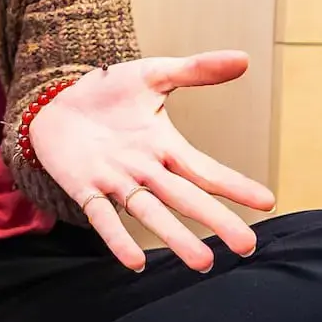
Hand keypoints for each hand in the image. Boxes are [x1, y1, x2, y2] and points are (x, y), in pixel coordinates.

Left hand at [28, 52, 276, 272]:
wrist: (54, 97)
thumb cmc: (107, 91)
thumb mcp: (154, 74)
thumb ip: (196, 70)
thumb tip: (244, 59)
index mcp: (165, 146)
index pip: (206, 170)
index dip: (235, 185)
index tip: (267, 203)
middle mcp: (146, 170)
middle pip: (186, 198)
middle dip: (216, 221)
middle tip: (246, 247)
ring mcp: (116, 181)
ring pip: (151, 213)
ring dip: (176, 237)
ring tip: (203, 262)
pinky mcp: (84, 187)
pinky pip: (102, 216)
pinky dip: (118, 238)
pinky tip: (134, 261)